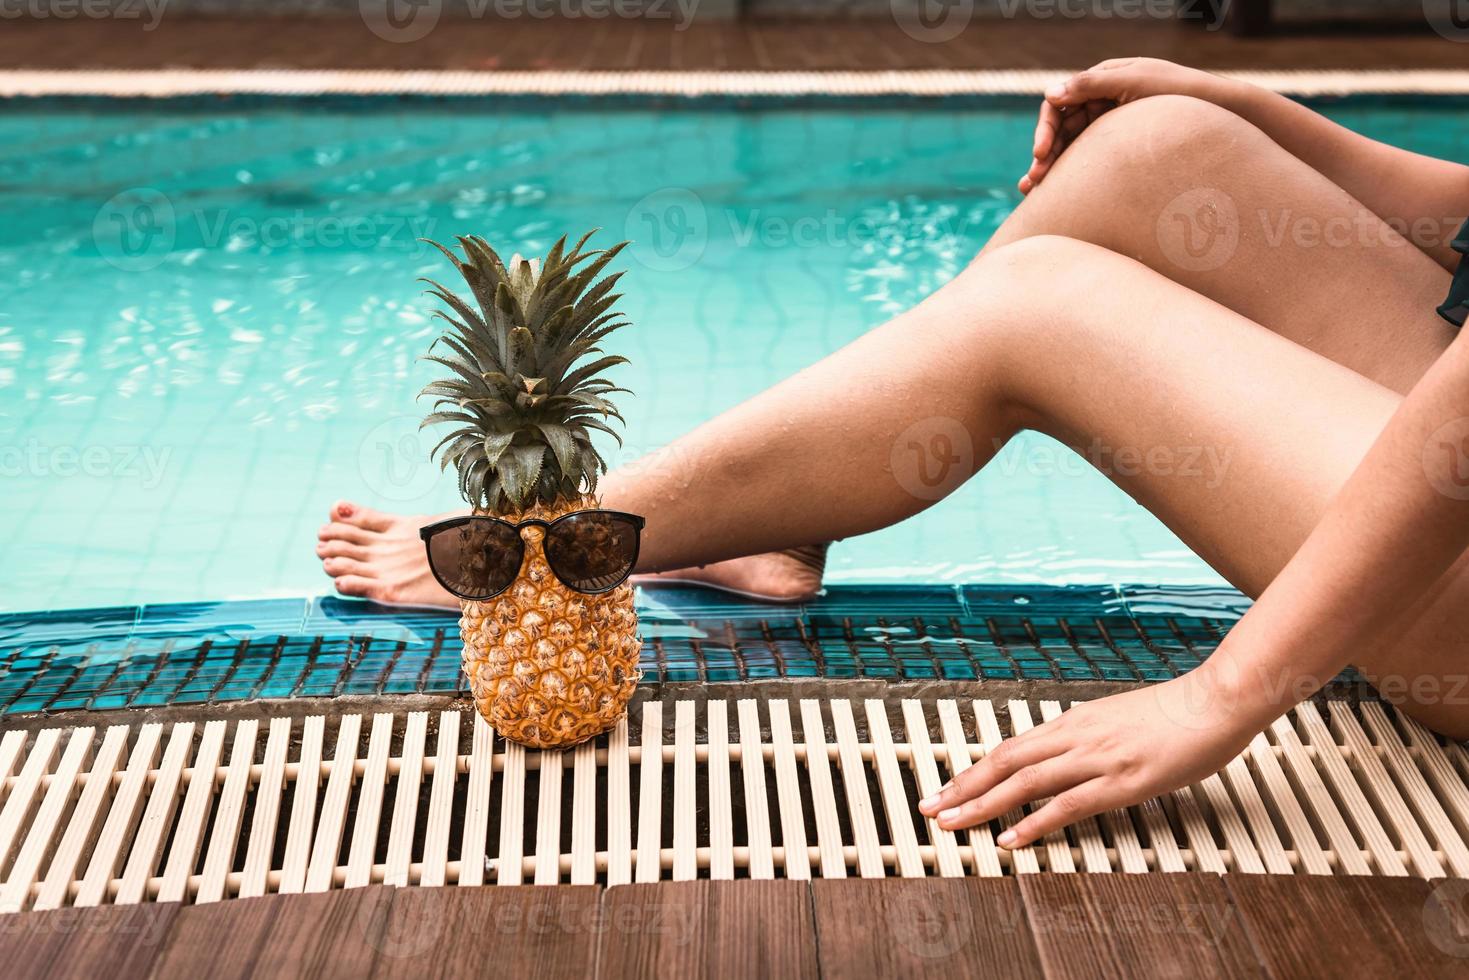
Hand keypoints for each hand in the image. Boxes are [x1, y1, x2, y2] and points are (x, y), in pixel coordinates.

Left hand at [918, 667, 1265, 847]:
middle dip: (962, 786)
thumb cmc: (1175, 712)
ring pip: (1024, 782)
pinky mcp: (1122, 782)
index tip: (947, 787)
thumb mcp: (1119, 720)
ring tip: (953, 824)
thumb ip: (1089, 737)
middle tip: (930, 807)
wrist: (1216, 701)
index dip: (974, 770)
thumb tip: (1065, 753)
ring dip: (983, 804)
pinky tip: (1010, 838)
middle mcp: (1076, 737)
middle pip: (1003, 762)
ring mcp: (1097, 759)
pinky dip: (1033, 823)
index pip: (1010, 748)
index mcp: (1073, 722)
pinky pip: (1066, 805)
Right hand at [1022, 58, 1237, 194]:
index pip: (1060, 103)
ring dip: (1049, 167)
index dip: (1046, 128)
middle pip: (1061, 128)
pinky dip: (1068, 174)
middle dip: (1043, 154)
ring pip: (1070, 147)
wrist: (1222, 111)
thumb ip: (1091, 85)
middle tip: (1033, 180)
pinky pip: (1088, 159)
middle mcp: (1104, 101)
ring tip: (1031, 191)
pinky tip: (1052, 192)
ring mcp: (1112, 124)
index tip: (1041, 152)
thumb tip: (1050, 92)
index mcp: (1103, 80)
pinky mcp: (1121, 145)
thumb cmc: (1181, 93)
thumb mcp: (1135, 83)